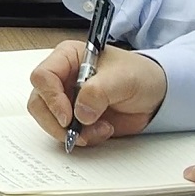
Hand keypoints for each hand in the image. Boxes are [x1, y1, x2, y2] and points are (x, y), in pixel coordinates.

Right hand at [26, 42, 166, 147]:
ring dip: (72, 132)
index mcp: (68, 58)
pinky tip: (103, 130)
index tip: (67, 116)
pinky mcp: (75, 118)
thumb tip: (81, 113)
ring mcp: (66, 99)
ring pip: (49, 120)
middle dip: (56, 121)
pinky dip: (83, 138)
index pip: (43, 76)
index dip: (51, 97)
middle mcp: (62, 78)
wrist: (155, 96)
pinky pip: (66, 133)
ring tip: (99, 130)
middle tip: (76, 132)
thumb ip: (99, 91)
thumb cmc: (139, 75)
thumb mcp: (123, 78)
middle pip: (39, 102)